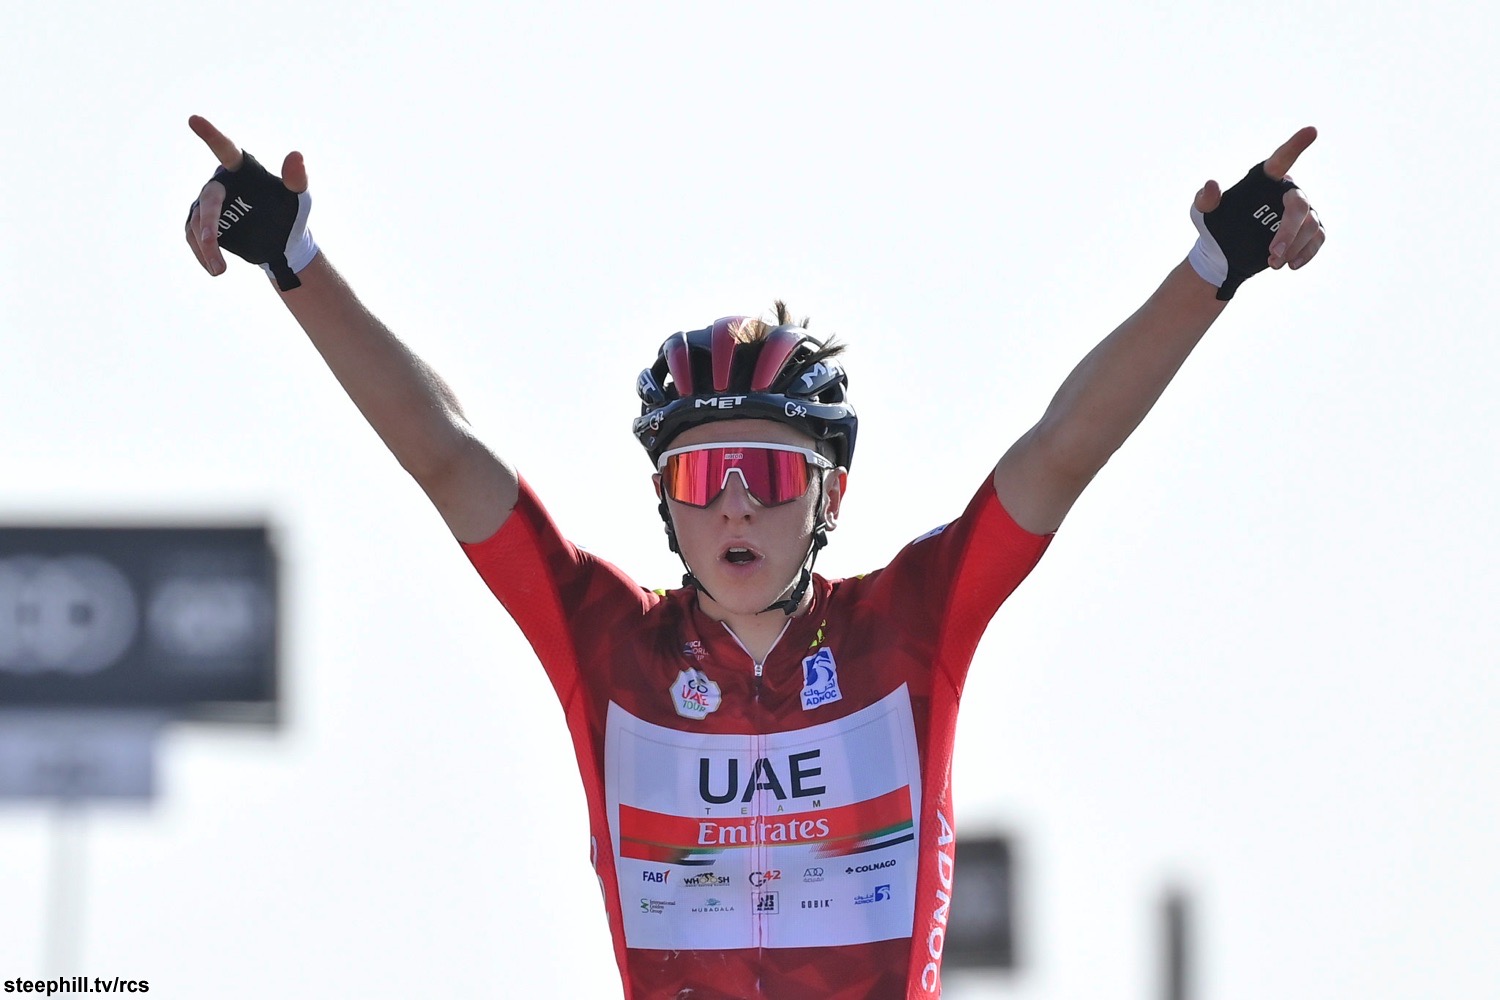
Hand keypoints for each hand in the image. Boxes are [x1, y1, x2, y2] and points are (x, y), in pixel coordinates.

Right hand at [184, 116, 312, 284]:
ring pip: (198, 223)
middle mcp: (221, 184)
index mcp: (243, 170)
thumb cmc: (290, 213)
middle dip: (209, 223)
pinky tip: (213, 268)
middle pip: (209, 200)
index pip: (226, 150)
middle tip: (212, 242)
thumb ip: (297, 178)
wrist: (281, 243)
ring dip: (207, 247)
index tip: (194, 119)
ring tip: (219, 270)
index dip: (211, 136)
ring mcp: (207, 204)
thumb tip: (296, 155)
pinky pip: (193, 238)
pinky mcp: (199, 224)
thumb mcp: (299, 198)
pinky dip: (202, 253)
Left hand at [1193, 126, 1324, 271]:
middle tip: (1272, 254)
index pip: (1281, 159)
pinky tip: (1290, 265)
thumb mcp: (1202, 213)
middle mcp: (1286, 192)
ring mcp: (1301, 212)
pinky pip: (1318, 238)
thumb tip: (1211, 185)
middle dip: (1288, 231)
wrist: (1224, 255)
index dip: (1295, 146)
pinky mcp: (1309, 231)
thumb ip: (1205, 199)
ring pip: (1311, 225)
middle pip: (1299, 205)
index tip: (1312, 131)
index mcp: (1264, 180)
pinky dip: (1306, 253)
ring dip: (1294, 247)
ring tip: (1273, 263)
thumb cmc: (1214, 227)